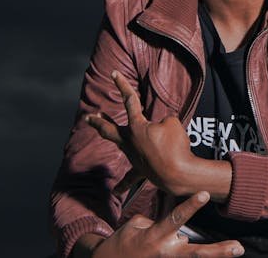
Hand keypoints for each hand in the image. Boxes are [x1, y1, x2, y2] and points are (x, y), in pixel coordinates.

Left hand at [86, 71, 231, 199]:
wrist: (178, 174)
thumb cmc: (175, 146)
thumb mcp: (172, 123)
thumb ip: (162, 122)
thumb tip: (158, 130)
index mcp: (137, 127)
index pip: (130, 102)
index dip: (122, 86)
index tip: (113, 74)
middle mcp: (130, 142)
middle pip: (110, 129)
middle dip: (99, 122)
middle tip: (89, 116)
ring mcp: (134, 157)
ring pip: (119, 147)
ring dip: (113, 139)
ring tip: (105, 134)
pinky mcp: (142, 172)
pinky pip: (131, 178)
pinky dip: (123, 185)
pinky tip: (115, 192)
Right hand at [90, 192, 244, 257]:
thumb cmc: (124, 241)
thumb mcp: (136, 225)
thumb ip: (159, 221)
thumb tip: (179, 227)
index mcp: (156, 236)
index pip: (176, 218)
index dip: (190, 206)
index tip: (205, 193)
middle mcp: (166, 252)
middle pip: (196, 253)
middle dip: (219, 251)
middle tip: (238, 247)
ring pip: (195, 257)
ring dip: (216, 254)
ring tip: (236, 249)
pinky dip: (197, 253)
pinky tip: (220, 252)